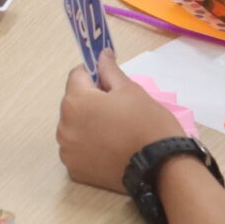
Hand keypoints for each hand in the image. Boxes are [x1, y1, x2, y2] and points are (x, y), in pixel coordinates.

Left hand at [57, 55, 189, 192]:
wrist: (160, 167)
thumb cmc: (147, 122)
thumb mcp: (131, 90)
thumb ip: (110, 70)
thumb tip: (101, 53)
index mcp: (75, 101)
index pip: (77, 76)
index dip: (94, 75)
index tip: (110, 83)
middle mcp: (64, 126)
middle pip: (73, 103)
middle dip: (90, 101)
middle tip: (118, 110)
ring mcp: (68, 151)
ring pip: (74, 127)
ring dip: (87, 125)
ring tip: (115, 132)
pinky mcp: (75, 170)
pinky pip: (78, 150)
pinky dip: (88, 147)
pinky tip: (109, 149)